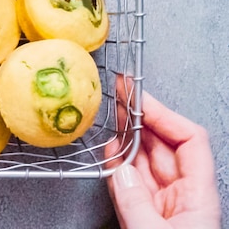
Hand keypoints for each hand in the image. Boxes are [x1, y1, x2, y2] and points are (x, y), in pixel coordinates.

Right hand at [105, 76, 220, 228]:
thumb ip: (135, 202)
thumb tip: (119, 169)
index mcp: (198, 198)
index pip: (189, 140)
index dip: (163, 114)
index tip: (138, 98)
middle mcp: (182, 198)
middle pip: (164, 146)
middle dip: (141, 118)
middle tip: (122, 94)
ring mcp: (163, 208)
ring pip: (145, 162)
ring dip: (127, 137)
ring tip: (113, 114)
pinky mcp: (145, 219)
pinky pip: (131, 184)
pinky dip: (119, 165)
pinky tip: (112, 150)